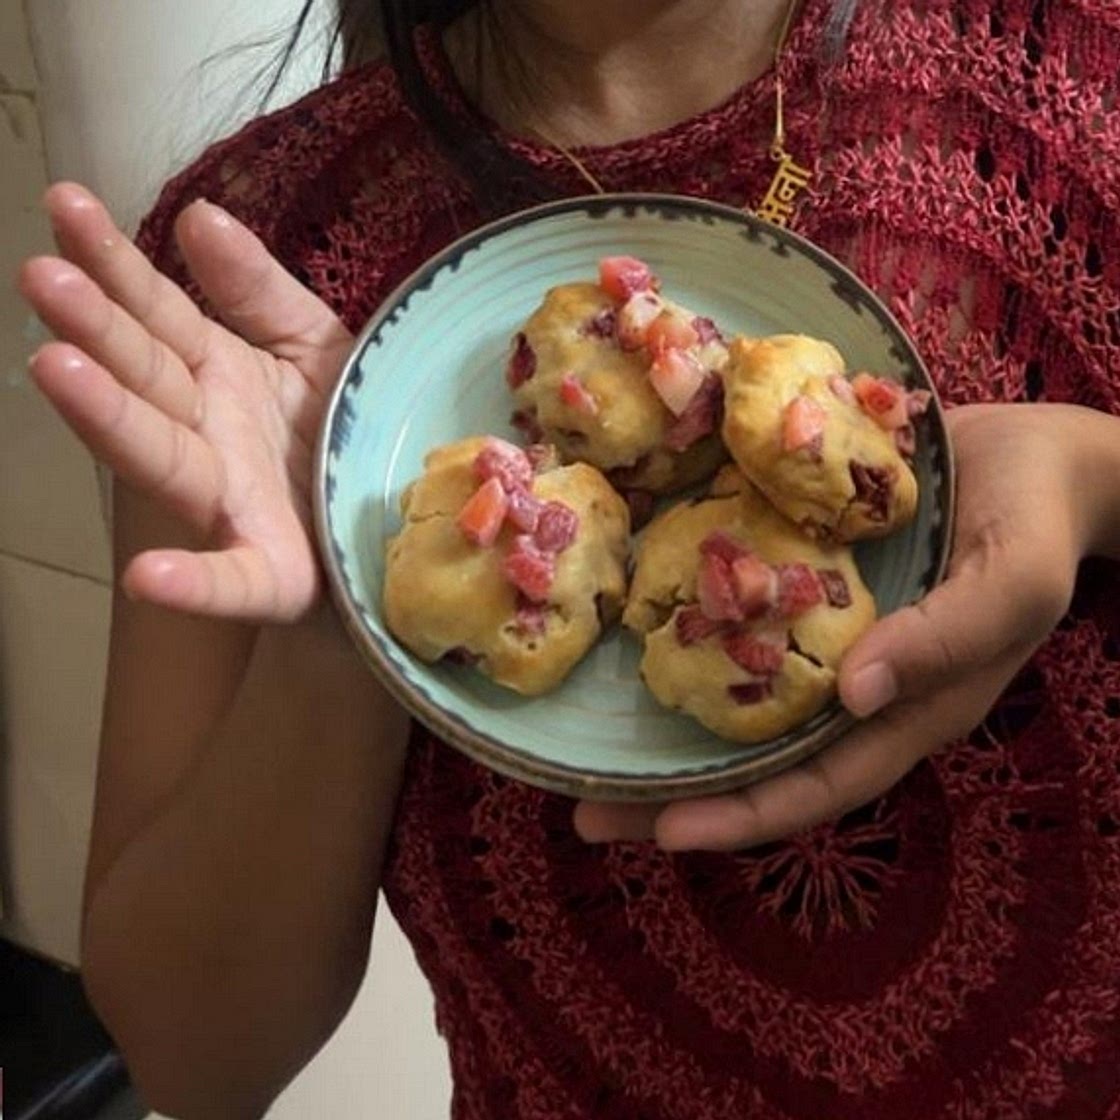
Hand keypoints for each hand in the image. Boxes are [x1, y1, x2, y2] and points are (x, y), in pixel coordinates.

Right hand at [19, 183, 353, 620]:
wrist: (389, 510)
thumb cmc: (343, 421)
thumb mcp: (311, 343)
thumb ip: (258, 289)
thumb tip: (199, 215)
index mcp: (218, 372)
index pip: (156, 311)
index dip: (113, 262)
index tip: (66, 206)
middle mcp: (210, 432)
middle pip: (145, 377)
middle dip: (96, 329)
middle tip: (46, 280)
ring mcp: (233, 502)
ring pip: (163, 458)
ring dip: (111, 420)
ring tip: (60, 372)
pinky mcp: (272, 573)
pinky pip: (229, 580)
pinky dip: (192, 582)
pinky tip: (147, 576)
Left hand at [575, 403, 1105, 850]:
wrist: (1031, 457)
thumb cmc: (1034, 524)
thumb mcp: (1010, 580)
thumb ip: (946, 637)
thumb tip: (855, 693)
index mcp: (905, 709)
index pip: (818, 784)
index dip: (745, 814)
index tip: (665, 832)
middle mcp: (853, 691)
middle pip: (757, 761)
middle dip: (677, 793)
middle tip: (587, 811)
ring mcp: (822, 642)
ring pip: (735, 702)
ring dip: (664, 726)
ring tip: (582, 747)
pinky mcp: (801, 591)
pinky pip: (739, 628)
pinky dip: (688, 642)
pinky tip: (630, 639)